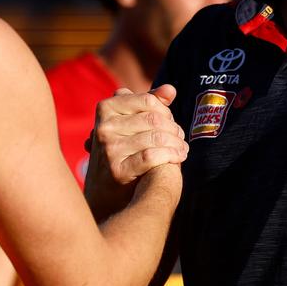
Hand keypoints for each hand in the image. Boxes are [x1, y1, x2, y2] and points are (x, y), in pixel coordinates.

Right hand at [84, 85, 187, 219]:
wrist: (105, 195)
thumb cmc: (122, 152)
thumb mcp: (129, 123)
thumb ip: (150, 104)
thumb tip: (171, 90)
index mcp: (105, 108)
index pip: (148, 100)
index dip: (166, 111)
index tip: (172, 123)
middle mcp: (104, 127)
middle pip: (154, 119)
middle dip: (173, 129)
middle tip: (181, 138)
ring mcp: (109, 149)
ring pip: (156, 137)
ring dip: (177, 144)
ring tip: (182, 149)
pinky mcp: (117, 170)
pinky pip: (152, 156)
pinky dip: (171, 156)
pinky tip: (178, 158)